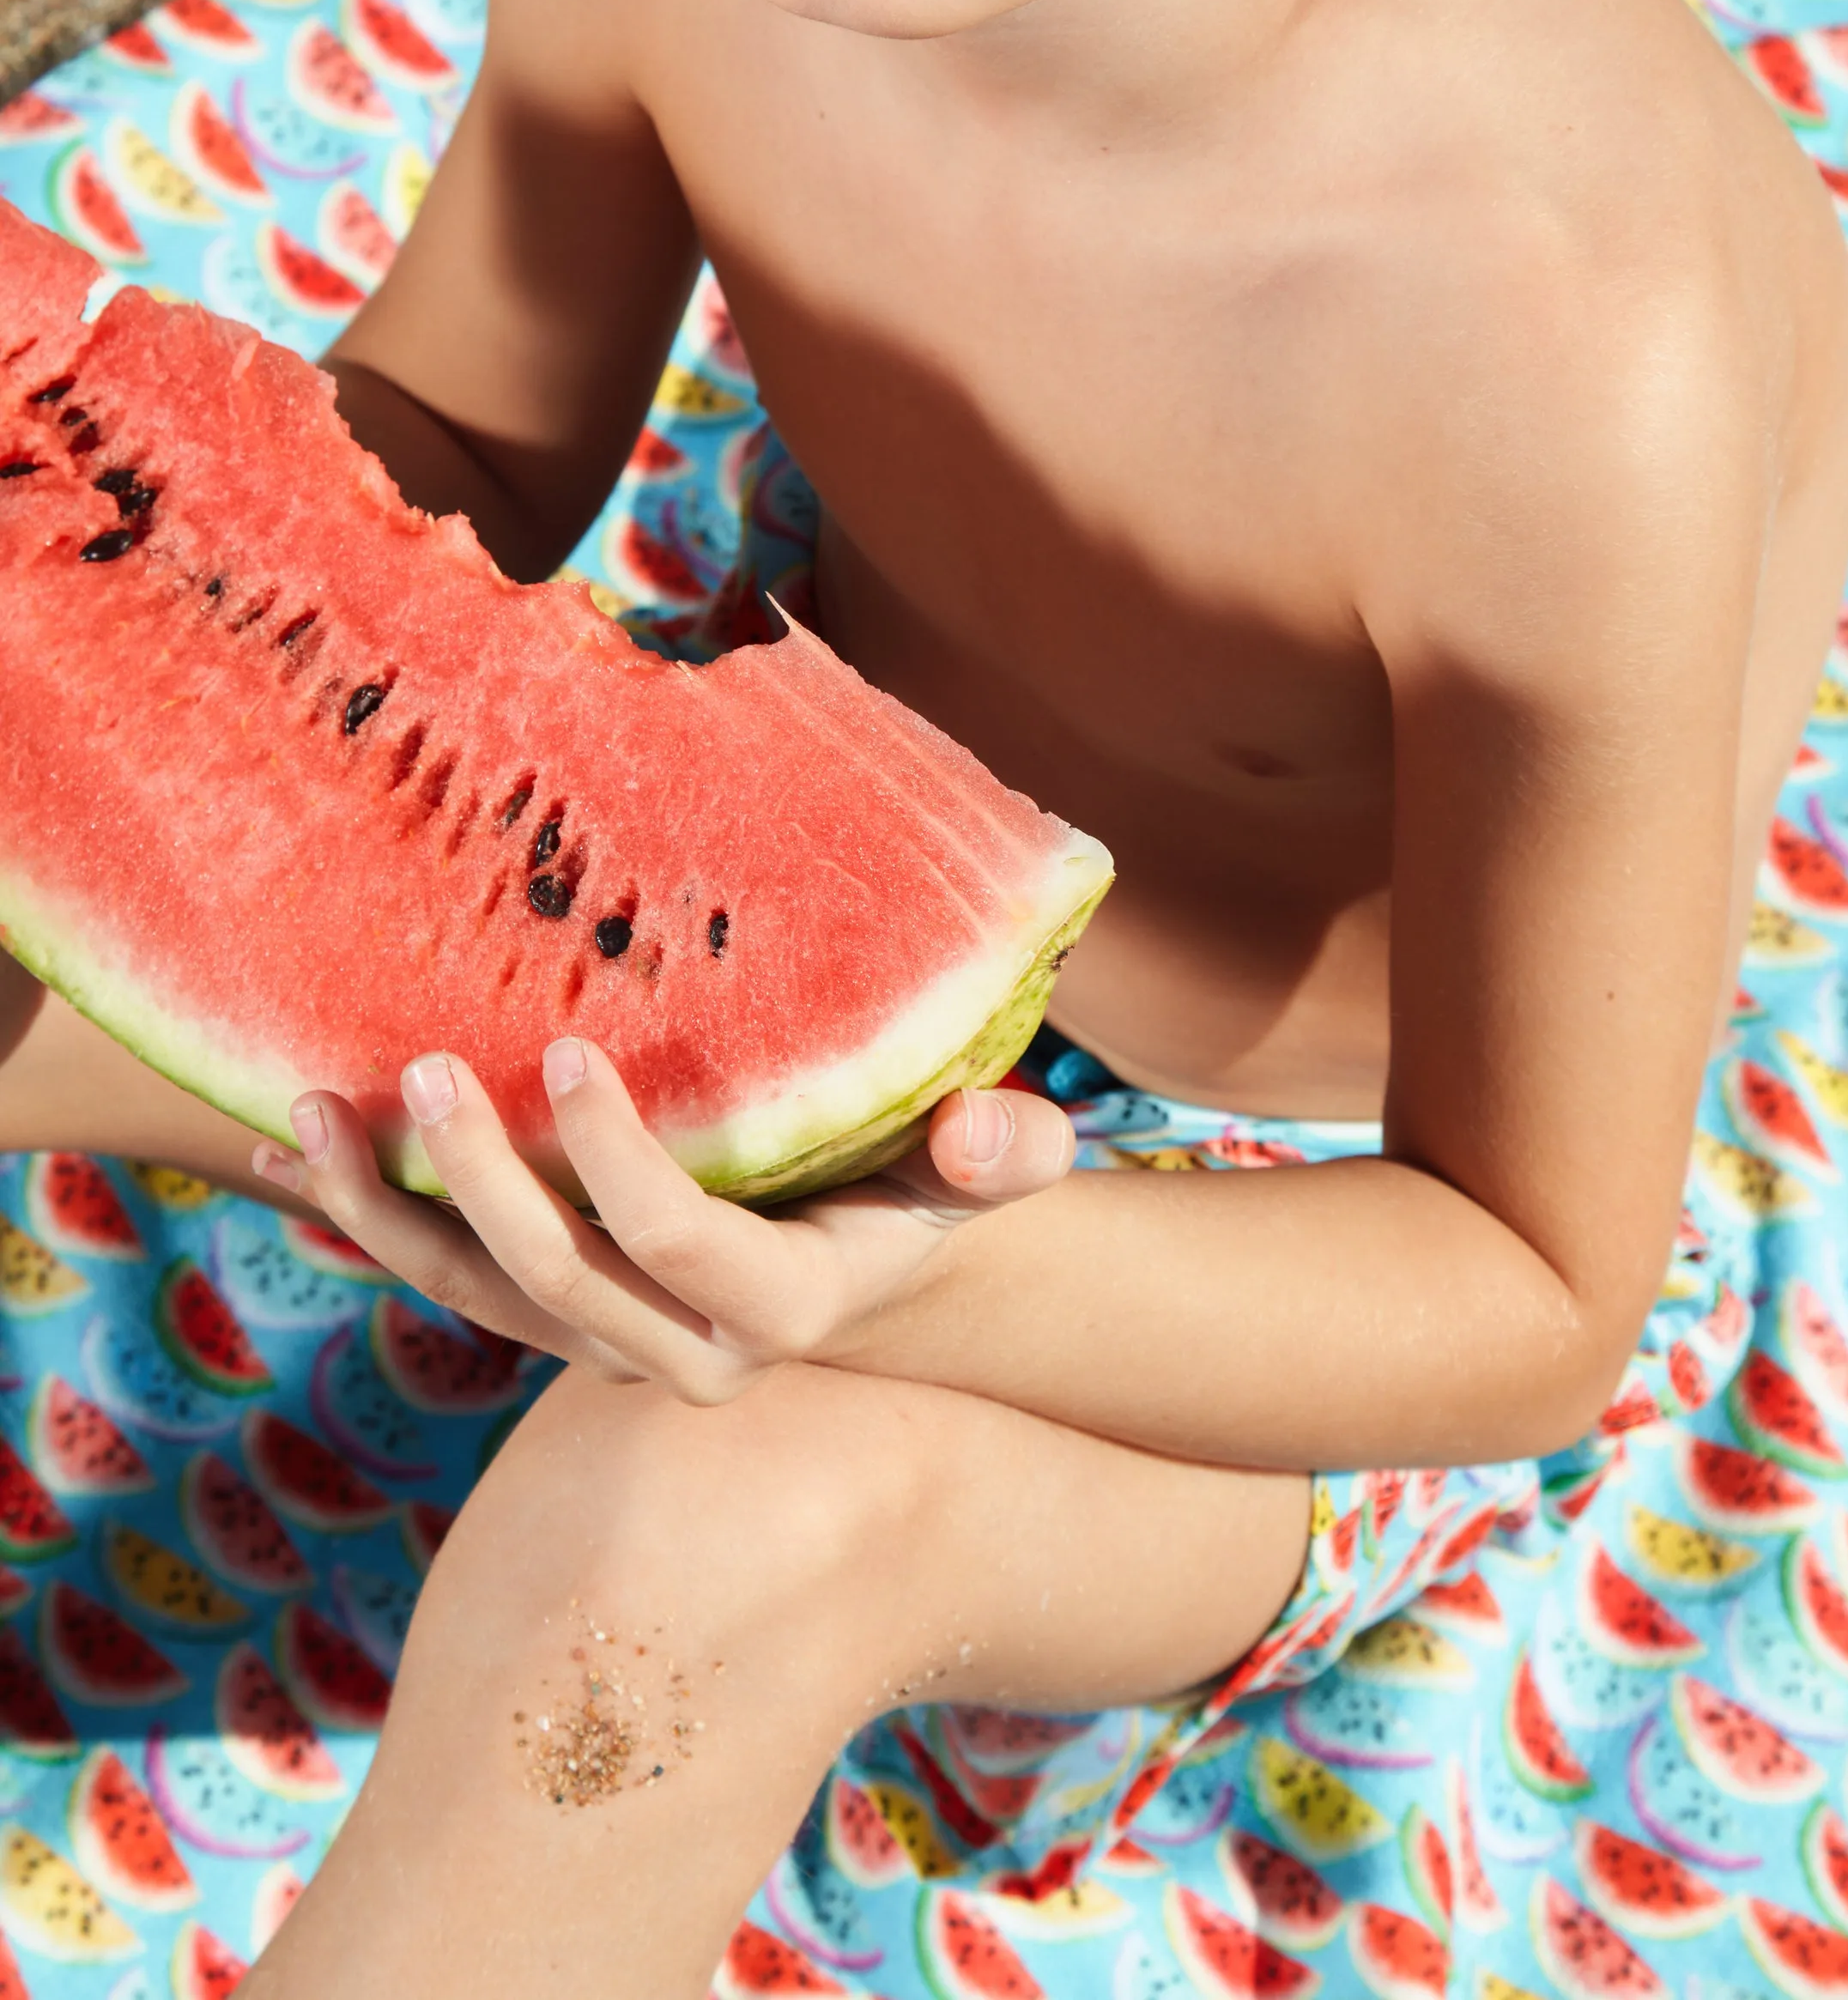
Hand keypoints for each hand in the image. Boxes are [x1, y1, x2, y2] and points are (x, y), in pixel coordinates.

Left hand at [249, 1042, 1074, 1404]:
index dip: (612, 1161)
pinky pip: (443, 1281)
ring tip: (306, 1114)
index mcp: (778, 1310)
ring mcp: (602, 1345)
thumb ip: (1003, 1151)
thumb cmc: (928, 1186)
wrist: (876, 1263)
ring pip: (472, 1292)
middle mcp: (677, 1352)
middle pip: (549, 1278)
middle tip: (422, 1068)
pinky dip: (364, 1220)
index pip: (675, 1243)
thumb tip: (987, 1132)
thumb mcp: (980, 1170)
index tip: (564, 1052)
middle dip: (474, 1179)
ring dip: (380, 1210)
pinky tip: (287, 1156)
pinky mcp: (550, 1319)